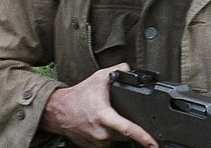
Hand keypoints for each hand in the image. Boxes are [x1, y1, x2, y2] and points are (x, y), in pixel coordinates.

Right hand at [40, 63, 157, 147]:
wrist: (56, 111)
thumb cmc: (77, 96)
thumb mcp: (99, 78)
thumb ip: (119, 70)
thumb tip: (131, 69)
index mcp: (105, 117)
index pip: (128, 129)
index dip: (144, 137)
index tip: (154, 143)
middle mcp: (101, 132)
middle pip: (126, 133)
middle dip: (130, 125)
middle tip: (122, 113)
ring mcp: (97, 142)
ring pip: (117, 138)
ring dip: (118, 129)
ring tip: (110, 116)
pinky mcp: (92, 146)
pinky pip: (108, 142)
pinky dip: (110, 133)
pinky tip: (104, 124)